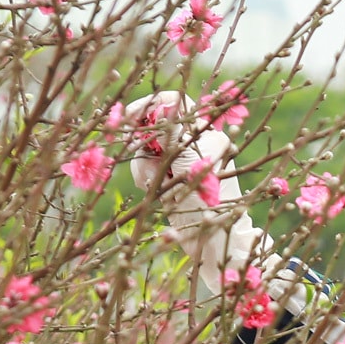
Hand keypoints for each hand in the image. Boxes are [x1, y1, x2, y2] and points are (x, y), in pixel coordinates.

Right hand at [123, 93, 262, 287]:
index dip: (151, 105)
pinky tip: (154, 192)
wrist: (213, 241)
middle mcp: (191, 142)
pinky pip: (144, 167)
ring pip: (145, 148)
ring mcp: (178, 160)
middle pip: (153, 126)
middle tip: (153, 169)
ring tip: (159, 187)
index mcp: (205, 133)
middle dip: (145, 146)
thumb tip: (168, 104)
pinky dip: (144, 177)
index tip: (131, 118)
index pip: (174, 102)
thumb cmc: (210, 204)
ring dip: (145, 166)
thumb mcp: (191, 166)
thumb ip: (176, 134)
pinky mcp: (167, 177)